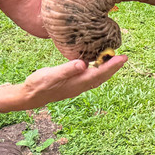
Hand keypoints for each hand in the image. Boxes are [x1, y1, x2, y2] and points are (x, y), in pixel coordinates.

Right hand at [4, 55, 127, 110]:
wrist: (30, 96)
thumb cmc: (39, 84)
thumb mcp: (51, 75)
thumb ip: (67, 69)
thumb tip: (83, 64)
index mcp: (78, 82)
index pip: (100, 73)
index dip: (112, 65)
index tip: (123, 57)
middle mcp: (80, 86)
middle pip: (102, 76)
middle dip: (113, 67)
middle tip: (124, 57)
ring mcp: (77, 86)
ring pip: (97, 77)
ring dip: (107, 69)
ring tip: (114, 60)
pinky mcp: (72, 84)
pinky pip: (90, 77)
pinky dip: (97, 70)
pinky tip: (95, 64)